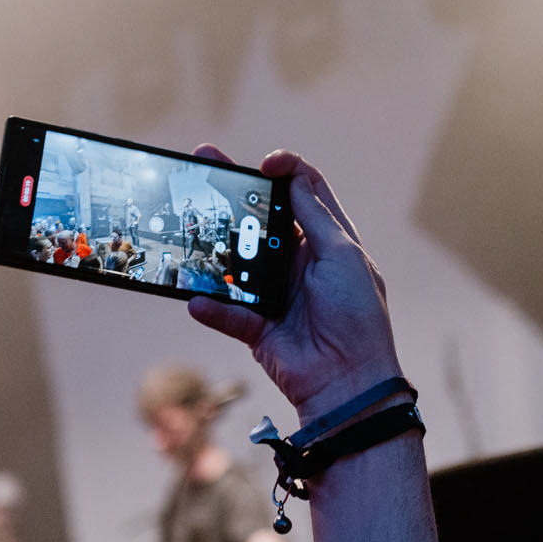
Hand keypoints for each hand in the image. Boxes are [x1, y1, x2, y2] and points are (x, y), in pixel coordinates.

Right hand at [184, 148, 403, 420]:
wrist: (348, 380)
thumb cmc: (356, 315)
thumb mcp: (343, 255)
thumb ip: (315, 216)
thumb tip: (294, 178)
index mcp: (327, 241)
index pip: (304, 191)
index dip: (285, 169)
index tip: (265, 163)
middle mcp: (299, 260)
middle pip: (260, 215)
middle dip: (233, 188)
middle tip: (204, 161)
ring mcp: (275, 291)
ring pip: (236, 257)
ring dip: (211, 240)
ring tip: (186, 217)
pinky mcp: (256, 324)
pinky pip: (226, 310)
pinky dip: (212, 307)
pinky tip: (197, 300)